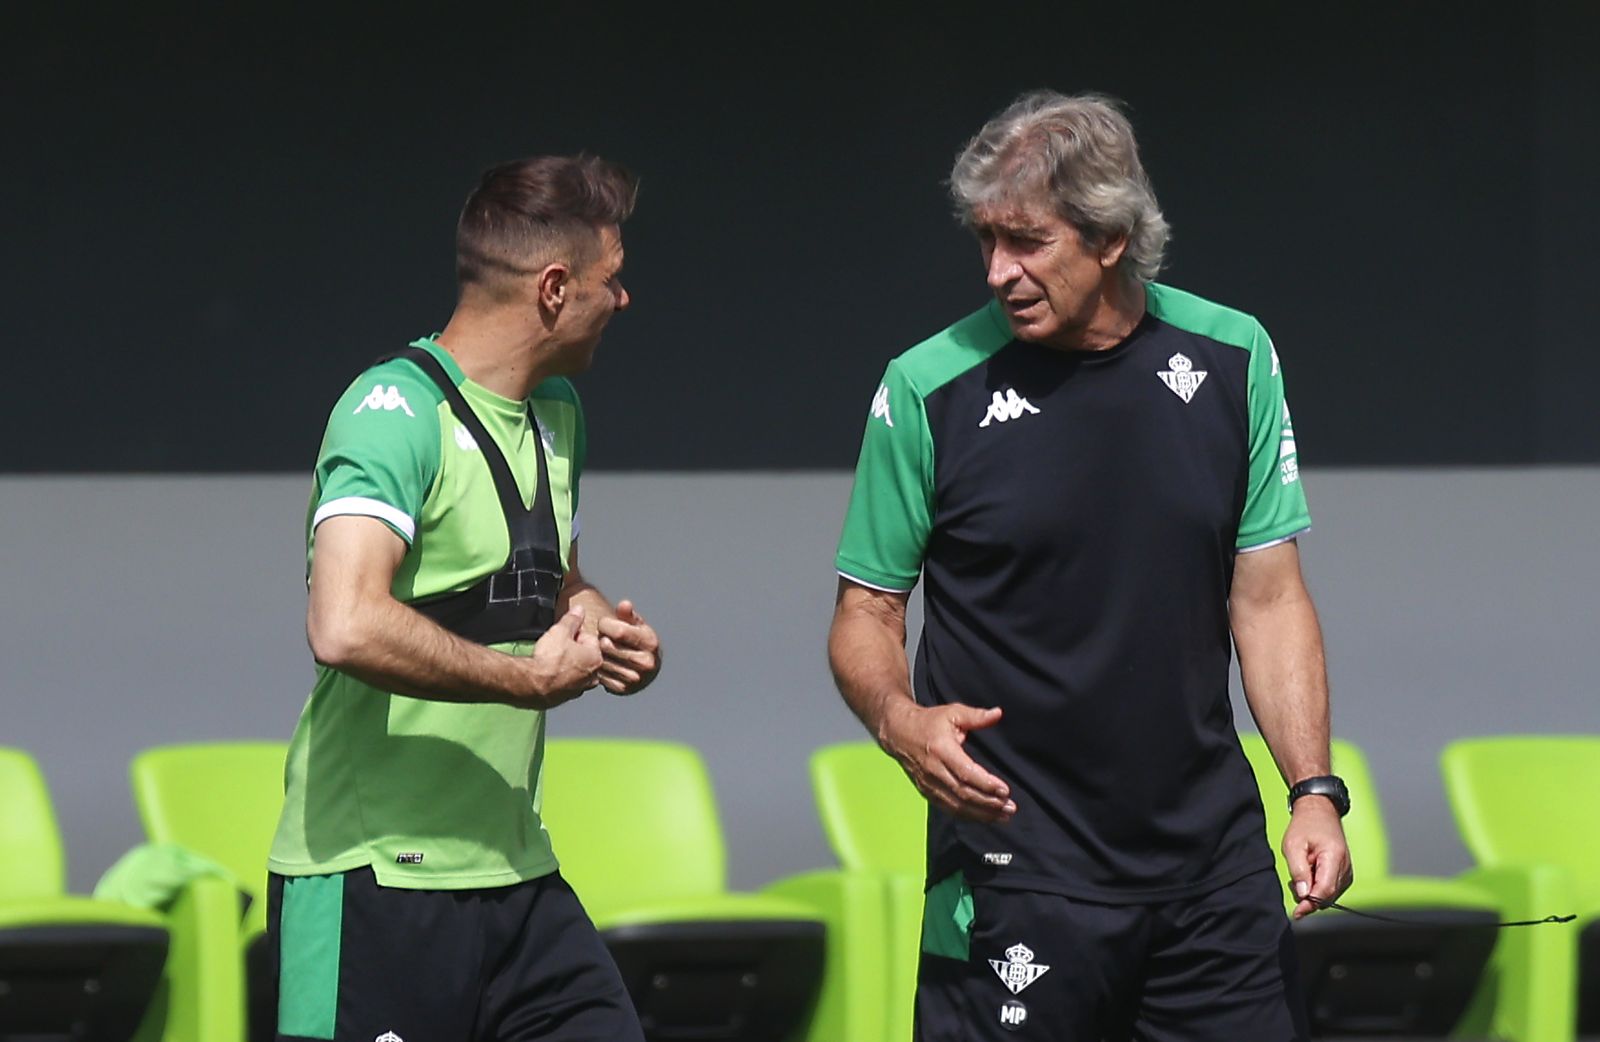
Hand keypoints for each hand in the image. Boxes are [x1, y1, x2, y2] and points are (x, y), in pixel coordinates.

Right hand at [524, 606, 602, 706]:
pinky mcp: (566, 698)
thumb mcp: (560, 631)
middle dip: (573, 650)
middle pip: (584, 656)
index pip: (590, 638)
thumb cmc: (549, 659)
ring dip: (567, 665)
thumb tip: (579, 610)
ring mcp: (580, 689)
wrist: (531, 684)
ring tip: (551, 660)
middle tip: (557, 647)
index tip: (564, 635)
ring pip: (576, 671)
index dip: (575, 634)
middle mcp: (593, 677)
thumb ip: (572, 619)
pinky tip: (548, 673)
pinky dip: (559, 679)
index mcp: (596, 658)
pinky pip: (565, 684)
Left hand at [595, 600, 660, 694]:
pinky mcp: (623, 690)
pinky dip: (598, 669)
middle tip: (603, 637)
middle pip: (607, 646)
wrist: (647, 668)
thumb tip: (624, 604)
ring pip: (601, 661)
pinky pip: (600, 676)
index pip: (618, 631)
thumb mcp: (637, 625)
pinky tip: (603, 663)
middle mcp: (646, 662)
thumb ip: (628, 615)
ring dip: (596, 654)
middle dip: (600, 638)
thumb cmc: (638, 640)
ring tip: (603, 650)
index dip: (605, 624)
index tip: (605, 624)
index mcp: (650, 642)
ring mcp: (635, 678)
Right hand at [880, 700, 1014, 822]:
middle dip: (989, 803)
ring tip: (1003, 815)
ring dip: (981, 814)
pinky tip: (985, 817)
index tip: (1004, 790)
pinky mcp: (927, 792)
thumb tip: (998, 713)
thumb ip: (976, 716)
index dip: (986, 784)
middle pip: (963, 793)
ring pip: (957, 805)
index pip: (966, 773)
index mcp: (941, 749)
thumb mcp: (952, 713)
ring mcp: (929, 784)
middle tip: (1010, 807)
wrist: (898, 733)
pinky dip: (968, 816)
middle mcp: (934, 770)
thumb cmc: (928, 722)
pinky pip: (949, 808)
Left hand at [1283, 797, 1352, 917]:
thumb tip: (1303, 894)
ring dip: (1312, 891)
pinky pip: (1331, 889)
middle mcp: (1345, 867)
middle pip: (1328, 896)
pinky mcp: (1344, 873)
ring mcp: (1347, 871)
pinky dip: (1317, 887)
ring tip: (1301, 871)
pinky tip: (1309, 873)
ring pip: (1329, 895)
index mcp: (1334, 858)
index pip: (1325, 891)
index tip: (1297, 912)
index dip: (1310, 904)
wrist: (1319, 811)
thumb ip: (1298, 871)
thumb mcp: (1293, 845)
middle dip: (1308, 897)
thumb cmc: (1306, 825)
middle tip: (1294, 882)